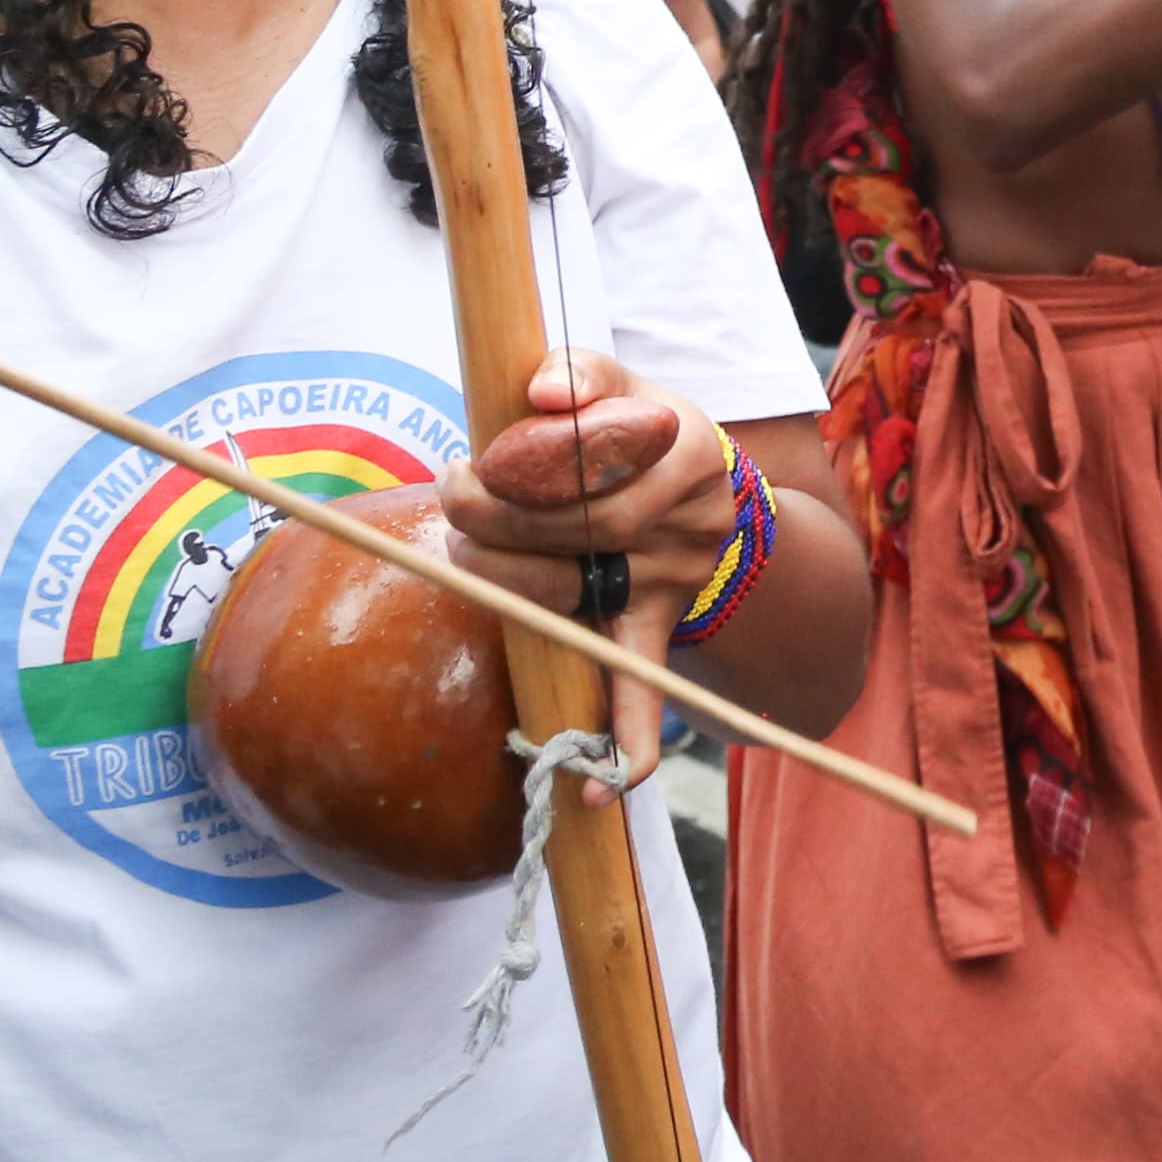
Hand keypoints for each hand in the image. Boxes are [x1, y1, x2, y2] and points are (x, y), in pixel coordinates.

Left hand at [440, 349, 739, 798]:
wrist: (710, 500)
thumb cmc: (640, 436)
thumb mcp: (626, 385)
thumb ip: (581, 372)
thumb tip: (535, 393)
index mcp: (684, 443)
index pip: (593, 457)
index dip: (519, 465)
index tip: (467, 464)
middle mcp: (690, 518)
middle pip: (581, 529)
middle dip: (494, 519)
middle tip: (451, 499)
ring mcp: (675, 582)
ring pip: (579, 597)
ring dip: (507, 586)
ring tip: (463, 558)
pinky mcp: (656, 632)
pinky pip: (647, 691)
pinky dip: (628, 743)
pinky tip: (600, 789)